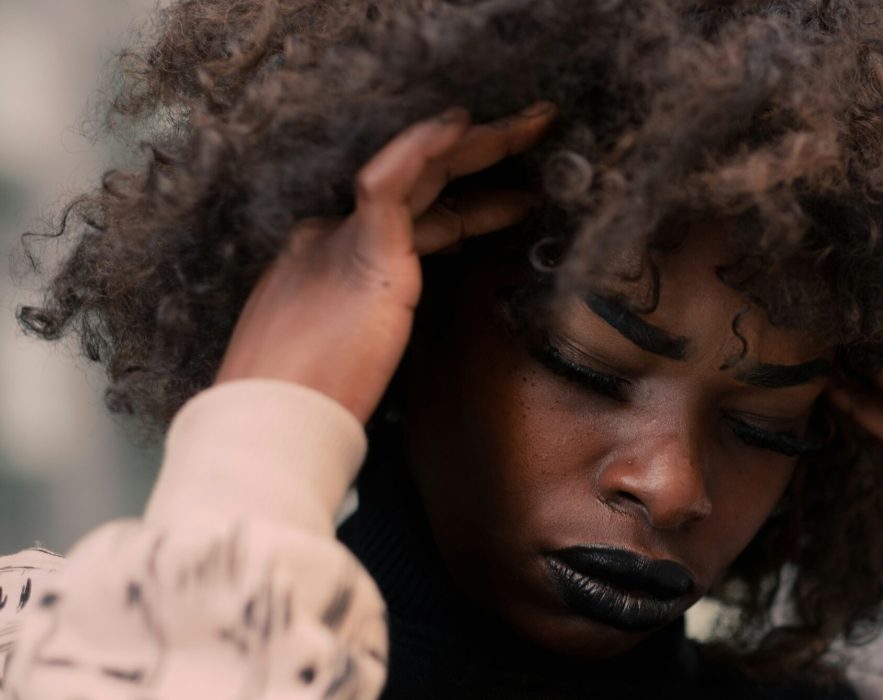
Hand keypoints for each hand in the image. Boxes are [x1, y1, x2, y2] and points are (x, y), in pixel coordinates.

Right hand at [215, 101, 558, 422]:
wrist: (272, 428)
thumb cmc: (309, 411)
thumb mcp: (355, 358)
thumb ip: (382, 328)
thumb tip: (406, 327)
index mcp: (334, 262)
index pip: (417, 219)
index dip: (470, 205)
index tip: (517, 200)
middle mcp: (335, 238)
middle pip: (423, 184)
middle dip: (482, 154)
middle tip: (536, 130)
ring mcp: (346, 240)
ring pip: (418, 172)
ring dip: (480, 142)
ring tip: (533, 123)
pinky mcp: (361, 253)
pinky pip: (390, 182)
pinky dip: (423, 147)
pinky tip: (461, 123)